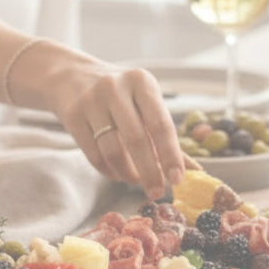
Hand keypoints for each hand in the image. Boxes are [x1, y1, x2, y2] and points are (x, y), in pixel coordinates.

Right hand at [54, 63, 186, 199]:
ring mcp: (91, 100)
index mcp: (141, 81)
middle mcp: (115, 87)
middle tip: (156, 192)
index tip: (177, 179)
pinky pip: (93, 154)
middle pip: (136, 139)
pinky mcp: (72, 116)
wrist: (71, 76)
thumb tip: (196, 171)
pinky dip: (108, 170)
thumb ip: (168, 136)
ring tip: (135, 180)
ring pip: (112, 149)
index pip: (160, 123)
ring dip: (127, 173)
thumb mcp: (145, 103)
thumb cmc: (120, 95)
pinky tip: (116, 173)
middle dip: (150, 171)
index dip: (171, 155)